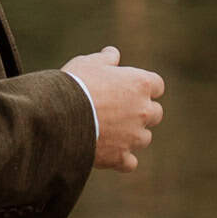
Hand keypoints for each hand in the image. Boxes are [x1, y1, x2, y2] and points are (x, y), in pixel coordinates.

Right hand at [61, 46, 163, 172]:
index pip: (157, 85)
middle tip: (120, 110)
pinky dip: (122, 160)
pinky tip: (110, 154)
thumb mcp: (88, 63)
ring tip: (111, 132)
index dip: (144, 87)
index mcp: (140, 84)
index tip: (130, 88)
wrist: (59, 116)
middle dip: (142, 112)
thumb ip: (106, 59)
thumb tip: (113, 54)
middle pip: (155, 113)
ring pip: (144, 138)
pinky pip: (130, 163)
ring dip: (133, 135)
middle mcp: (143, 110)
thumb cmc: (75, 84)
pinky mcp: (120, 157)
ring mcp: (134, 136)